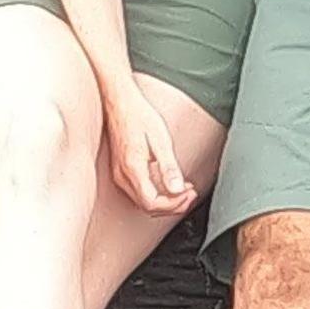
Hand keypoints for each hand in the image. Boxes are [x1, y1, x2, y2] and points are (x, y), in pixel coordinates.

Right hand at [109, 75, 197, 214]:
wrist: (119, 101)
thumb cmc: (139, 115)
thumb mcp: (160, 139)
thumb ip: (169, 167)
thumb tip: (178, 189)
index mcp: (132, 169)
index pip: (152, 203)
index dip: (173, 204)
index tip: (189, 194)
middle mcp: (122, 175)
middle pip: (147, 207)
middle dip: (172, 205)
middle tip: (190, 194)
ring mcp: (119, 174)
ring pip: (143, 202)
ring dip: (165, 200)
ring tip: (183, 189)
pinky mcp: (120, 170)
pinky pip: (138, 192)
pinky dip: (156, 193)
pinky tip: (168, 183)